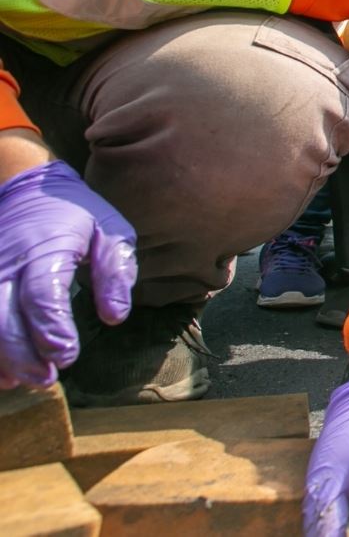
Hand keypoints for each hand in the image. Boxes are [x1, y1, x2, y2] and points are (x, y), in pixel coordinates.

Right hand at [0, 159, 136, 388]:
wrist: (25, 189)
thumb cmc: (75, 214)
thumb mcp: (109, 230)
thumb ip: (116, 271)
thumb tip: (117, 315)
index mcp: (45, 248)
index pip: (42, 295)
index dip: (52, 329)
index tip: (67, 355)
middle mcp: (7, 264)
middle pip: (2, 317)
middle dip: (22, 354)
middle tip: (46, 377)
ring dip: (0, 357)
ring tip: (22, 380)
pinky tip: (2, 371)